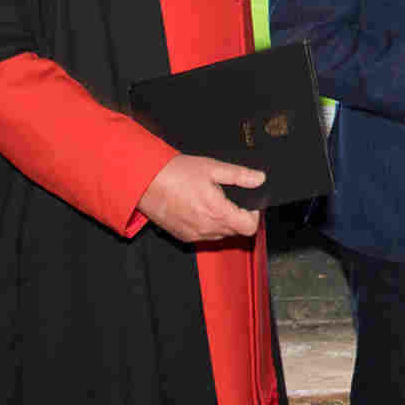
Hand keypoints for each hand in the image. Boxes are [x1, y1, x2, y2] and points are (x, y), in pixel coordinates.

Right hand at [137, 155, 263, 242]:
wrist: (145, 181)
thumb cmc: (175, 173)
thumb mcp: (212, 168)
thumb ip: (240, 175)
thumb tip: (259, 178)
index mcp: (216, 211)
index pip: (249, 228)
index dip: (254, 215)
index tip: (248, 204)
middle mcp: (206, 228)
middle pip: (236, 231)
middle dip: (238, 216)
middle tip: (228, 198)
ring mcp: (194, 234)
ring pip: (221, 235)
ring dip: (223, 221)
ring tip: (212, 201)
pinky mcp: (183, 236)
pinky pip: (205, 236)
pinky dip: (208, 225)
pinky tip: (199, 208)